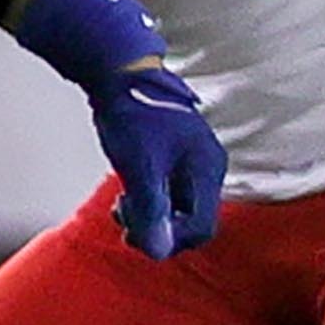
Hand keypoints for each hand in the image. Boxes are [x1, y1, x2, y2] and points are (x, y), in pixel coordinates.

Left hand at [87, 60, 224, 260]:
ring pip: (177, 207)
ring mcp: (192, 161)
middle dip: (157, 227)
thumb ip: (150, 208)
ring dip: (149, 215)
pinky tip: (126, 193)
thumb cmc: (132, 114)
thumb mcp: (138, 166)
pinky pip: (168, 191)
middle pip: (190, 220)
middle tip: (123, 217)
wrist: (117, 73)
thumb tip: (158, 251)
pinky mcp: (175, 156)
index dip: (169, 239)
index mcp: (207, 169)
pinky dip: (147, 198)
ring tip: (122, 204)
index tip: (133, 232)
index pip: (201, 227)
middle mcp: (206, 166)